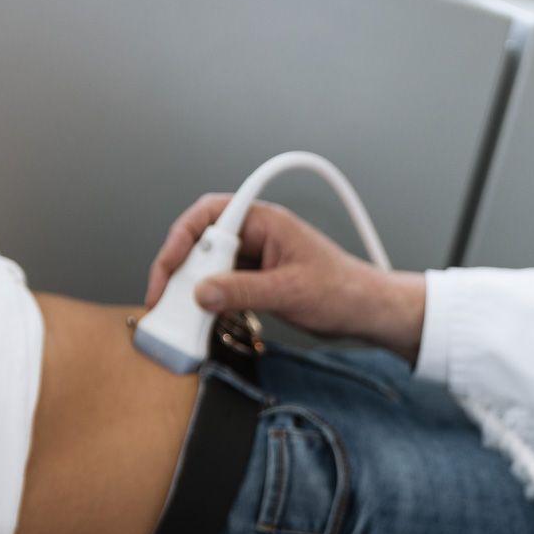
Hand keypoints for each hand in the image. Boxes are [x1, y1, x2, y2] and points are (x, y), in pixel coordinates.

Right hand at [144, 193, 426, 357]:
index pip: (209, 214)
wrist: (366, 312)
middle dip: (181, 269)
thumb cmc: (343, 290)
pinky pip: (220, 286)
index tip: (169, 267)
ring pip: (208, 267)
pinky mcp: (255, 281)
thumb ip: (244, 291)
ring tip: (181, 313)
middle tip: (167, 298)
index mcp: (266, 222)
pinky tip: (204, 319)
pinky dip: (208, 302)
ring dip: (192, 289)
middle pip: (201, 243)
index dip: (181, 238)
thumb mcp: (290, 291)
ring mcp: (255, 259)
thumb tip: (202, 293)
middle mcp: (256, 236)